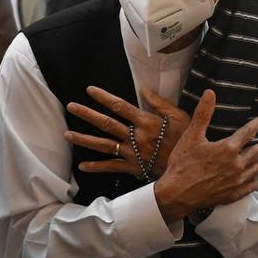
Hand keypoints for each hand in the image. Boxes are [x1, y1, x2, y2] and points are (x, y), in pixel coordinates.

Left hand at [64, 86, 189, 177]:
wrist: (189, 169)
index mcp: (146, 122)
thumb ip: (159, 103)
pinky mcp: (132, 168)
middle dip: (87, 114)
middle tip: (71, 106)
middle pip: (106, 123)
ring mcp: (132, 154)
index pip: (120, 106)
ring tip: (68, 134)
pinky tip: (82, 165)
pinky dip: (96, 166)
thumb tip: (144, 89)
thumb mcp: (179, 116)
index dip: (104, 97)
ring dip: (84, 139)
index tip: (90, 90)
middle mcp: (135, 137)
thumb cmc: (186, 140)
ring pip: (104, 145)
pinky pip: (111, 167)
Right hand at [154, 89, 257, 222]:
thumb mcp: (192, 135)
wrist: (177, 194)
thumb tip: (210, 93)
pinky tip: (256, 183)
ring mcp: (235, 182)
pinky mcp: (230, 195)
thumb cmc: (183, 164)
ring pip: (253, 171)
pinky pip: (247, 188)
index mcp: (228, 149)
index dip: (255, 125)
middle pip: (255, 153)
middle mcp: (236, 165)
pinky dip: (254, 184)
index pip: (246, 133)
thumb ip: (203, 114)